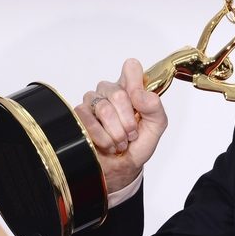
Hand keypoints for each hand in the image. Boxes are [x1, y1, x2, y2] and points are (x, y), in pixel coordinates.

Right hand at [74, 58, 167, 193]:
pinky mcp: (78, 115)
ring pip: (104, 109)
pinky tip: (108, 145)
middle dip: (128, 121)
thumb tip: (140, 94)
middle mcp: (110, 91)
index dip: (135, 83)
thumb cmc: (138, 144)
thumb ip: (155, 107)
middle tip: (131, 134)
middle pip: (118, 93)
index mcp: (130, 88)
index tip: (139, 103)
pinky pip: (89, 122)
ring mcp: (92, 101)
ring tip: (120, 142)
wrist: (122, 168)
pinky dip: (103, 138)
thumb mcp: (156, 126)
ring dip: (116, 132)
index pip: (131, 67)